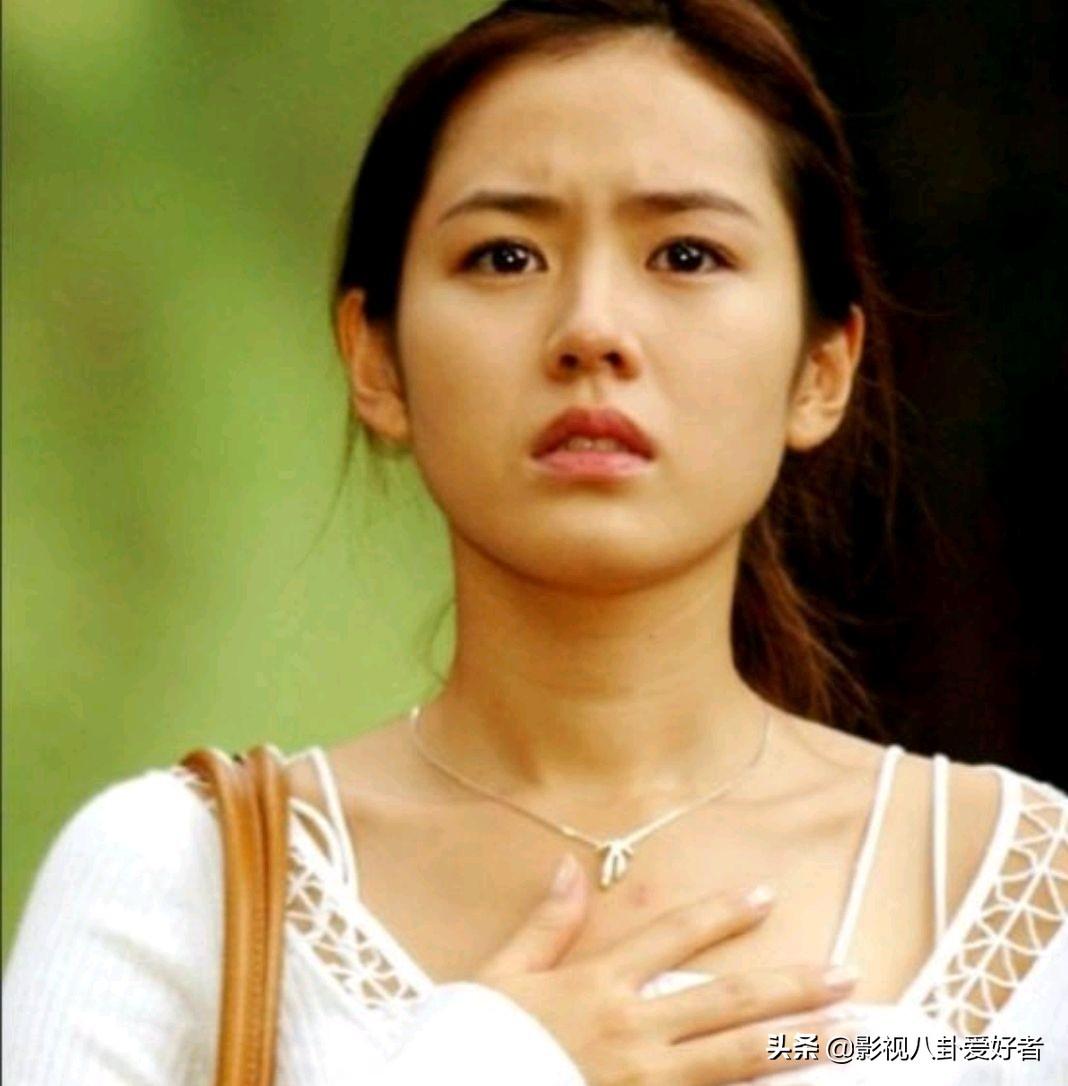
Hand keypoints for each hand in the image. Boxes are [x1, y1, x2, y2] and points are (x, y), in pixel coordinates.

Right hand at [474, 853, 860, 1084]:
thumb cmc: (473, 1046)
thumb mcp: (500, 976)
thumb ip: (543, 924)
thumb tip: (568, 866)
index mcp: (597, 984)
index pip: (672, 936)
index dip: (721, 914)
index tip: (764, 895)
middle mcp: (632, 1031)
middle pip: (726, 1001)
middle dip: (790, 986)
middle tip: (846, 975)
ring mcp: (644, 1083)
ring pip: (735, 1060)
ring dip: (796, 1042)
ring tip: (847, 1031)